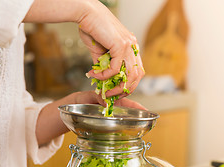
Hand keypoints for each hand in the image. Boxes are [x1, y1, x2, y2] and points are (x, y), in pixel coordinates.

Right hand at [25, 0, 143, 97]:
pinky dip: (104, 75)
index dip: (128, 84)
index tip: (116, 91)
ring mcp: (128, 45)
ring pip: (130, 75)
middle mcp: (132, 46)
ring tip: (105, 90)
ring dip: (117, 86)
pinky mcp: (120, 45)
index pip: (137, 71)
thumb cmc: (92, 28)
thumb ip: (103, 65)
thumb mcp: (99, 51)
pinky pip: (115, 68)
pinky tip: (95, 75)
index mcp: (130, 47)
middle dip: (125, 89)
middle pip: (137, 76)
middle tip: (112, 95)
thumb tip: (102, 79)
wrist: (85, 13)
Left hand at [35, 91, 144, 144]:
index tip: (145, 110)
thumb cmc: (60, 109)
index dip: (133, 105)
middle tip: (146, 120)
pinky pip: (109, 130)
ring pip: (117, 121)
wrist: (46, 123)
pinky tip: (123, 135)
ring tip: (140, 127)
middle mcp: (100, 110)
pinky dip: (118, 131)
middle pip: (122, 111)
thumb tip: (107, 102)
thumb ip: (92, 97)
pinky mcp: (94, 130)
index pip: (120, 100)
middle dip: (135, 115)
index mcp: (98, 100)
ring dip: (129, 123)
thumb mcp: (77, 99)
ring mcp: (98, 121)